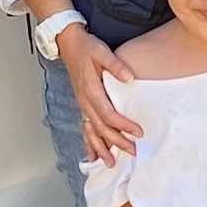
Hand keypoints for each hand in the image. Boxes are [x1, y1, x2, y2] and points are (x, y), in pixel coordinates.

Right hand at [62, 33, 144, 159]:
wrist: (68, 43)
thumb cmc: (86, 47)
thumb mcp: (102, 52)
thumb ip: (116, 65)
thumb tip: (130, 78)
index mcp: (91, 90)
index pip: (109, 114)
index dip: (124, 125)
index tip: (138, 132)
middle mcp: (85, 101)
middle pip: (101, 127)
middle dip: (117, 142)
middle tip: (133, 152)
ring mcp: (82, 104)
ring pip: (91, 131)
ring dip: (101, 148)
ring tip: (110, 163)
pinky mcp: (82, 104)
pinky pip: (85, 127)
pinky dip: (89, 142)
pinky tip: (92, 154)